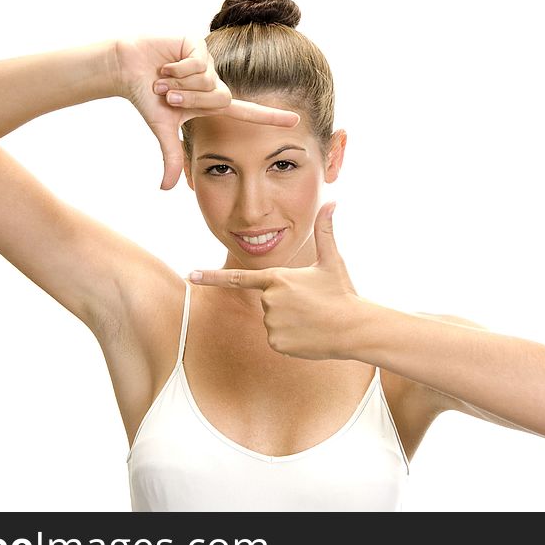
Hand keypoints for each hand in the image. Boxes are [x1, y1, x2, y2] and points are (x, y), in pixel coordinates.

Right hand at [111, 36, 300, 189]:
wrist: (127, 67)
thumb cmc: (146, 97)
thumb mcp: (163, 129)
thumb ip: (172, 157)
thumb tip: (166, 189)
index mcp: (212, 103)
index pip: (249, 112)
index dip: (272, 118)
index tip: (297, 122)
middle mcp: (215, 82)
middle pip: (220, 99)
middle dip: (188, 99)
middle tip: (166, 94)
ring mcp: (209, 62)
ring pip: (208, 81)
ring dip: (179, 83)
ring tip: (163, 77)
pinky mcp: (199, 44)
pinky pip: (197, 64)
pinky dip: (175, 69)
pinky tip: (165, 63)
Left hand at [189, 202, 360, 359]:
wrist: (354, 328)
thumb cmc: (342, 292)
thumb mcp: (332, 260)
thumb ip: (326, 231)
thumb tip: (333, 201)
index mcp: (277, 278)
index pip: (237, 278)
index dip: (212, 277)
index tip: (191, 275)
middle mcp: (269, 301)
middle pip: (267, 301)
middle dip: (286, 303)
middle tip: (311, 304)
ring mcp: (271, 324)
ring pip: (272, 321)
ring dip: (289, 320)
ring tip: (312, 319)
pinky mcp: (276, 343)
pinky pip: (277, 338)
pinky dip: (291, 337)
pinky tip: (308, 334)